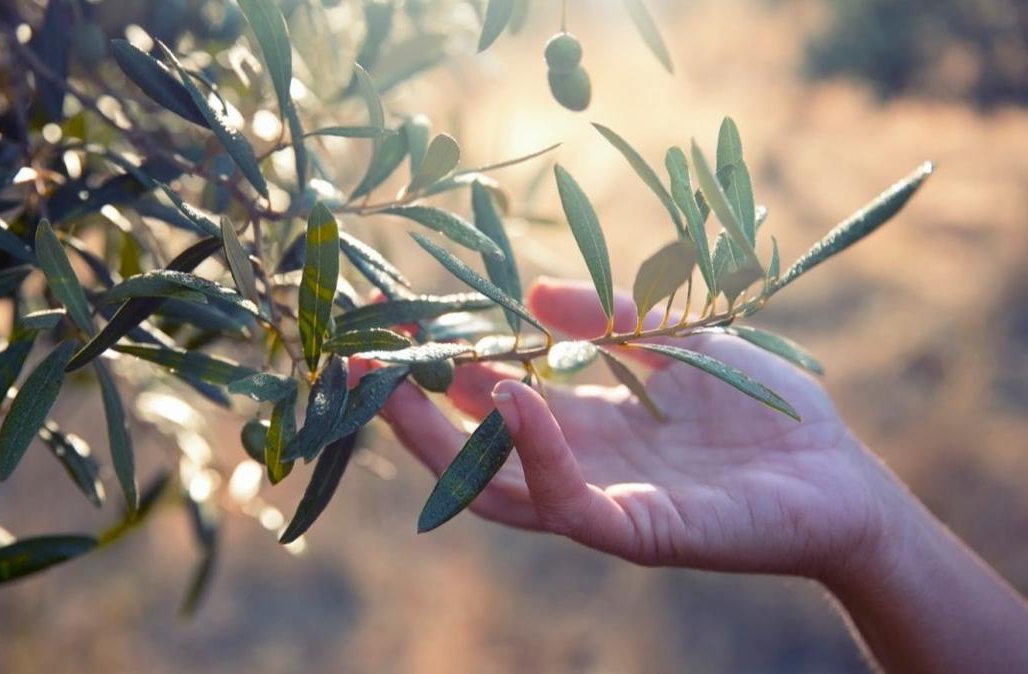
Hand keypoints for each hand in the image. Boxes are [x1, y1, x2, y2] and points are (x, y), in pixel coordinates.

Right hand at [378, 277, 901, 580]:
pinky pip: (569, 503)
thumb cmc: (766, 409)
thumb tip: (529, 292)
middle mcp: (577, 468)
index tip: (394, 322)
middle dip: (407, 410)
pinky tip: (515, 399)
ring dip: (444, 439)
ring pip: (497, 487)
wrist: (841, 477)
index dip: (439, 366)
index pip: (488, 400)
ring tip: (403, 380)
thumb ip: (611, 315)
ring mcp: (602, 504)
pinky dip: (536, 454)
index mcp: (583, 425)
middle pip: (470, 451)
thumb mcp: (679, 338)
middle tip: (355, 360)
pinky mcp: (640, 533)